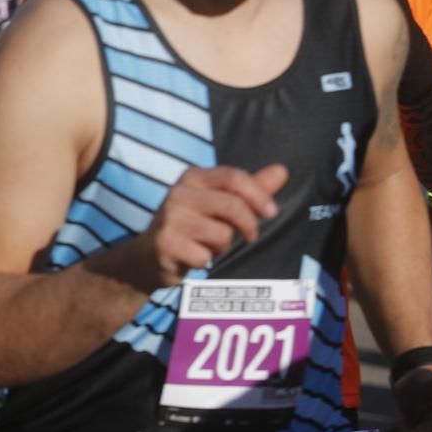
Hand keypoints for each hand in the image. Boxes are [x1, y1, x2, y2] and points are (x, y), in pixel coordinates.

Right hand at [121, 165, 285, 291]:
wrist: (148, 255)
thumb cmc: (192, 227)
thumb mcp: (220, 204)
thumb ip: (250, 189)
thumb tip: (282, 171)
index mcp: (193, 177)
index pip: (234, 178)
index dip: (258, 195)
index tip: (271, 212)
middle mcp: (178, 192)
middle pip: (232, 206)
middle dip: (248, 225)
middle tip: (249, 237)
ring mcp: (170, 218)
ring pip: (222, 234)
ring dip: (222, 246)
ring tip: (208, 245)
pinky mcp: (165, 243)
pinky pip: (205, 256)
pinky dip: (206, 261)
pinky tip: (193, 257)